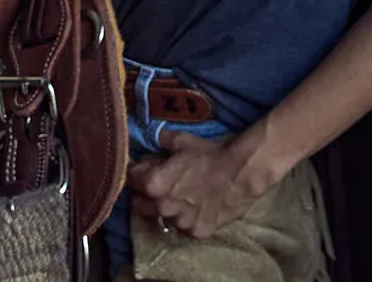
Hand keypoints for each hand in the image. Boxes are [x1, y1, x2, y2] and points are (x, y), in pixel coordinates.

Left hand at [127, 130, 270, 238]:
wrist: (240, 172)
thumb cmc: (209, 153)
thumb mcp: (181, 140)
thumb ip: (160, 141)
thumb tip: (150, 139)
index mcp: (154, 184)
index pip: (131, 180)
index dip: (137, 171)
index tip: (145, 167)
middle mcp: (162, 208)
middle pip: (140, 205)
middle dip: (144, 194)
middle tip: (158, 183)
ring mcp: (180, 223)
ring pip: (162, 218)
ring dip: (166, 208)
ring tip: (181, 195)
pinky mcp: (197, 232)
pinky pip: (185, 227)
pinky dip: (187, 218)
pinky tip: (197, 206)